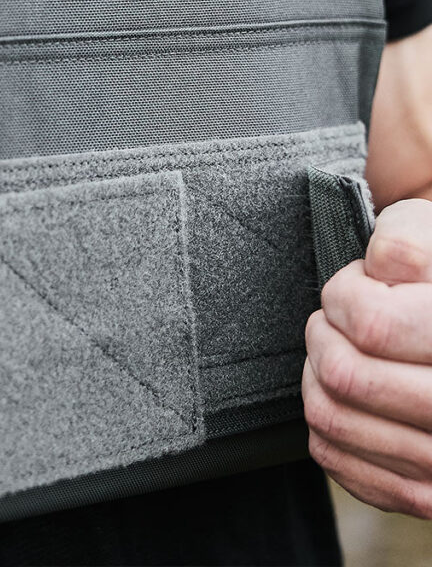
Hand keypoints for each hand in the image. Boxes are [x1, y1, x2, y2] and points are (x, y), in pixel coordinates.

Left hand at [304, 198, 431, 516]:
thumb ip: (407, 243)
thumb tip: (379, 266)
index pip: (371, 325)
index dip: (345, 294)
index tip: (356, 285)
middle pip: (344, 375)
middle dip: (324, 333)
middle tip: (339, 317)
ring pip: (331, 418)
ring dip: (318, 376)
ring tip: (343, 351)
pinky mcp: (426, 496)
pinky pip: (336, 460)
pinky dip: (327, 423)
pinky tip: (349, 395)